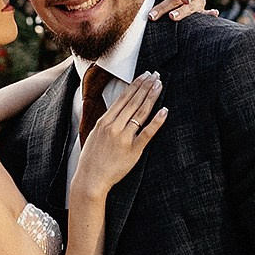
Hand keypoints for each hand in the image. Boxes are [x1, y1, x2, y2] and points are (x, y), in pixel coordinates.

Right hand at [72, 69, 167, 204]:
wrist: (90, 179)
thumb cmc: (91, 159)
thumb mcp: (94, 134)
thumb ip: (105, 122)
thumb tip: (116, 110)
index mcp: (104, 121)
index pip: (123, 98)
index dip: (135, 85)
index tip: (144, 76)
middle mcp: (114, 127)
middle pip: (133, 102)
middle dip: (146, 86)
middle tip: (156, 75)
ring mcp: (124, 138)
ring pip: (141, 113)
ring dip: (151, 97)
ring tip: (160, 85)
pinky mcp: (133, 150)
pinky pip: (147, 133)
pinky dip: (157, 121)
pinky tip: (164, 110)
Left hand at [148, 0, 208, 19]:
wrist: (160, 1)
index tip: (185, 0)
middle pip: (187, 0)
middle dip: (175, 8)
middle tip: (166, 16)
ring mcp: (198, 3)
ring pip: (195, 8)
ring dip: (185, 14)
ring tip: (173, 18)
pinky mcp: (199, 14)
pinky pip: (205, 14)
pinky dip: (210, 14)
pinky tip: (214, 13)